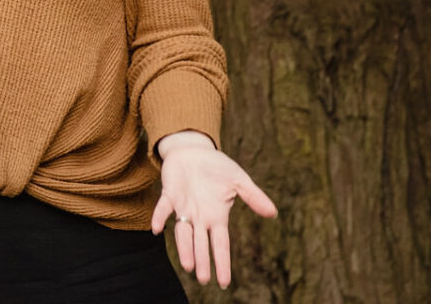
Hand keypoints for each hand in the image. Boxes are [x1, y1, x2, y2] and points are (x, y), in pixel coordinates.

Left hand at [151, 131, 277, 288]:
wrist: (193, 149)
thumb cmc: (216, 167)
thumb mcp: (238, 180)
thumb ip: (253, 196)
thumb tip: (273, 213)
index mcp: (217, 216)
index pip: (221, 244)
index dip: (222, 262)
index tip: (224, 282)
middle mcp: (200, 217)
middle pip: (201, 244)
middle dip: (202, 260)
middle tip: (203, 279)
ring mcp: (184, 207)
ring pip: (183, 232)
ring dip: (184, 247)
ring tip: (187, 265)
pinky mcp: (169, 194)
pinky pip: (164, 208)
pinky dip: (160, 217)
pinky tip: (156, 229)